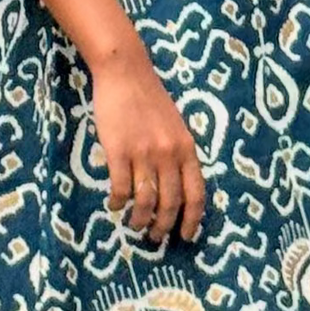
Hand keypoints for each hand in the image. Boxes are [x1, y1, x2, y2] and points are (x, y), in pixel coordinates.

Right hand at [91, 50, 205, 243]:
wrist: (126, 72)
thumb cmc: (150, 98)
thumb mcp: (175, 127)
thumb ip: (178, 154)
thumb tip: (176, 186)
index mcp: (187, 149)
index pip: (196, 193)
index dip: (192, 219)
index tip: (186, 236)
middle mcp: (169, 155)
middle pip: (170, 203)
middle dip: (163, 227)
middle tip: (155, 238)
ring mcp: (144, 154)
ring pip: (145, 201)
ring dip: (139, 219)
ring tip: (134, 225)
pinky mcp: (119, 151)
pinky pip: (120, 188)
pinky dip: (117, 202)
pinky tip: (114, 205)